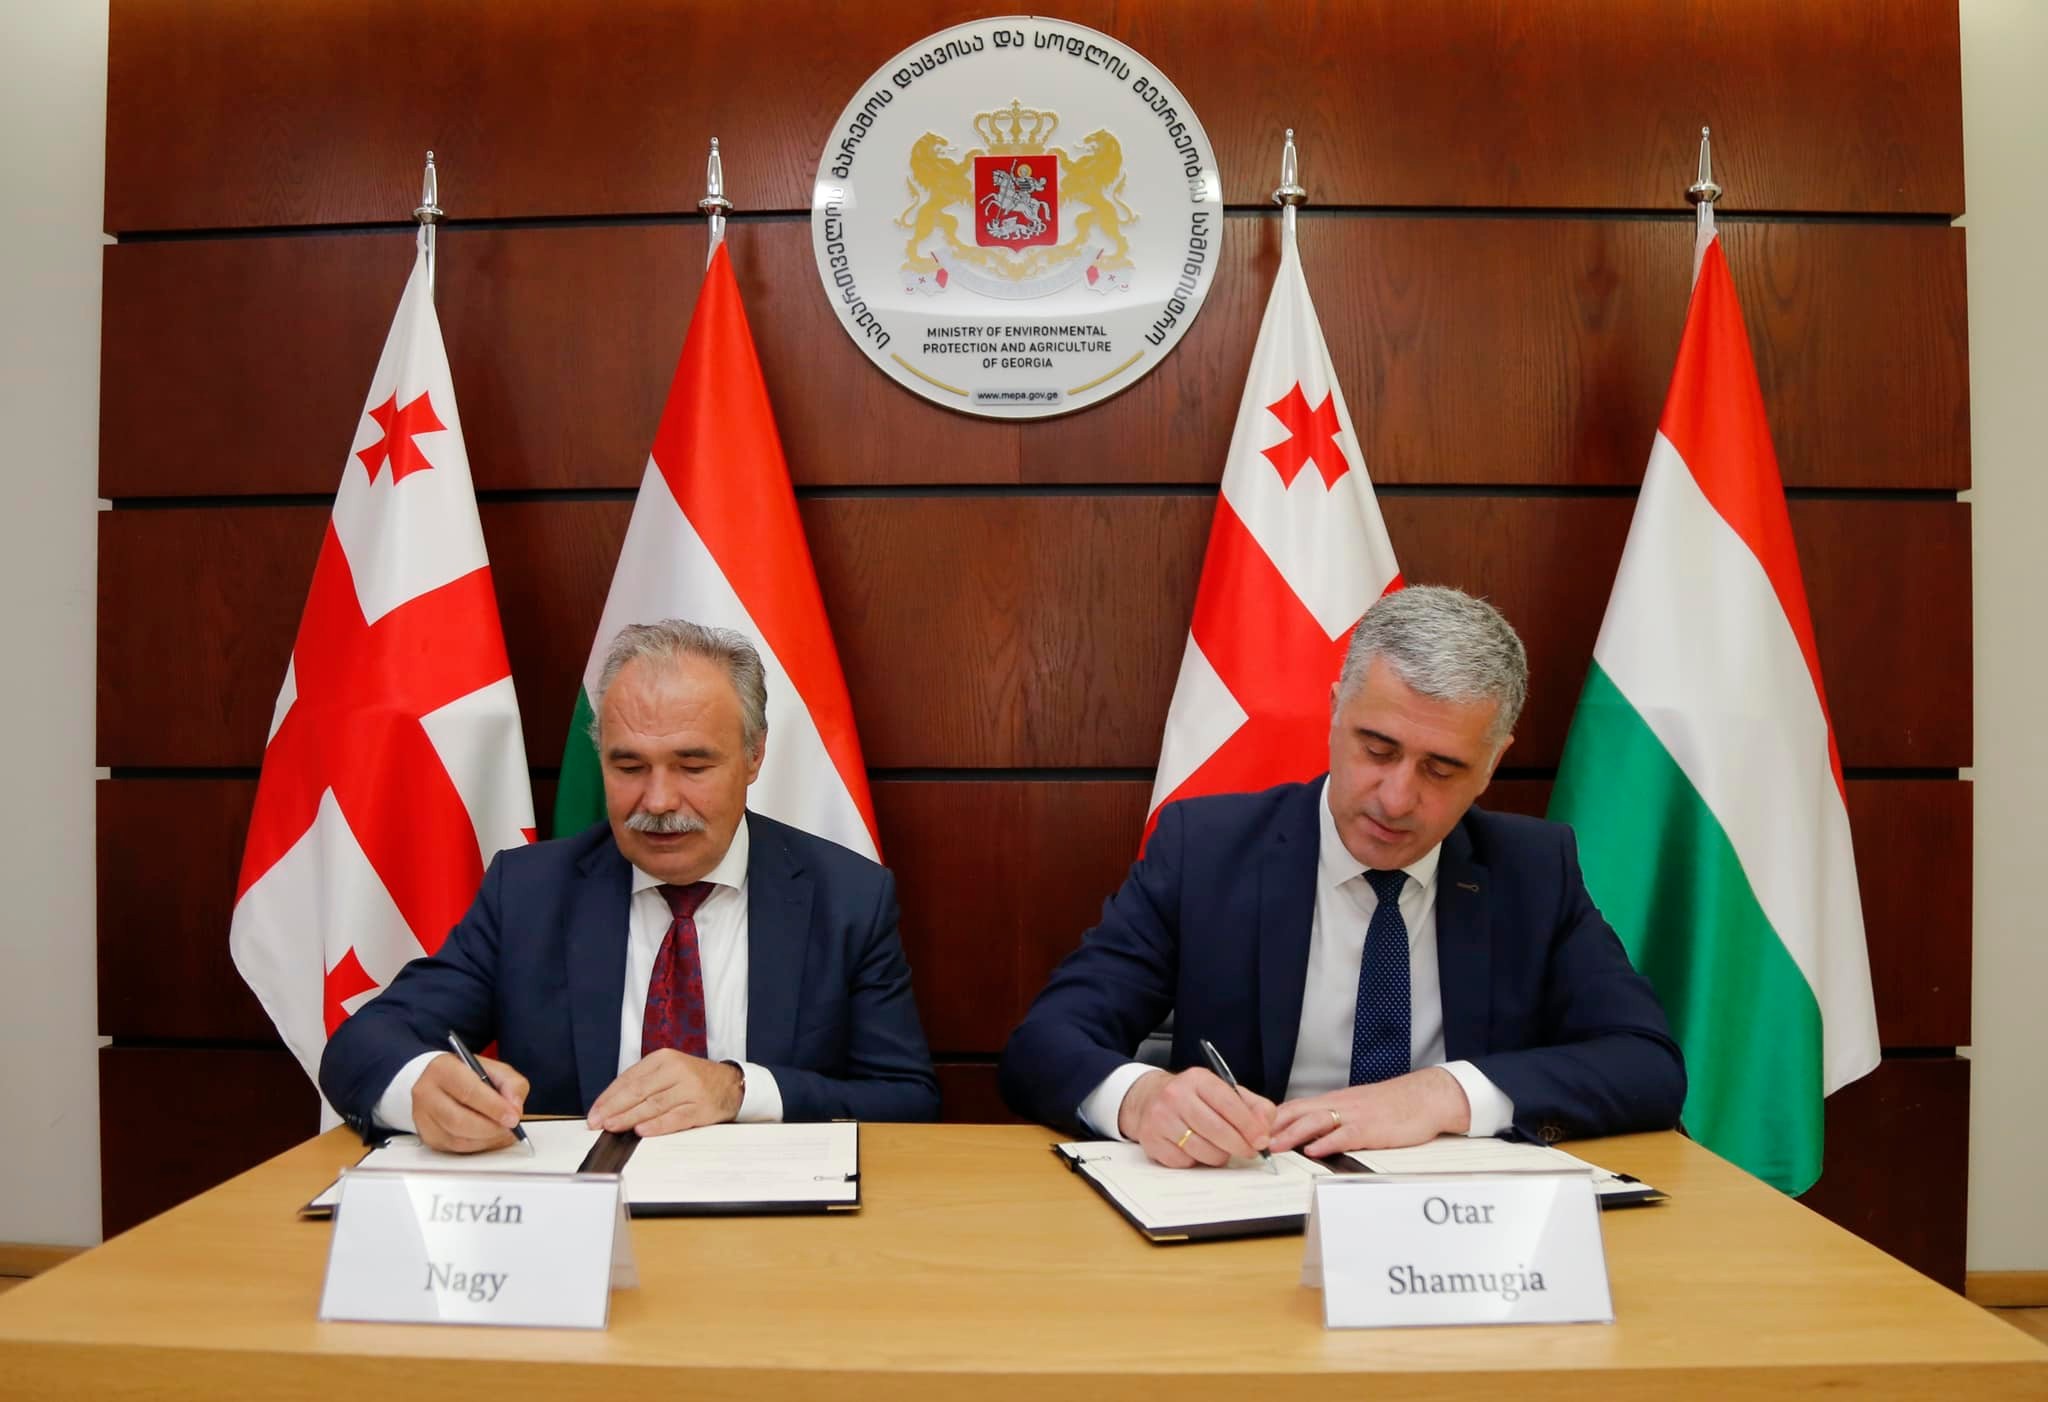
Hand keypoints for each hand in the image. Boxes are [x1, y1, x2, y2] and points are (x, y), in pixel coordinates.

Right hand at [412, 1051, 529, 1153]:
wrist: (441, 1082)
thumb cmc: (468, 1075)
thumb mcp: (494, 1069)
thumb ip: (511, 1084)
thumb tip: (514, 1109)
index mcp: (442, 1068)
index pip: (468, 1091)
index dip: (494, 1107)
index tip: (513, 1117)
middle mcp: (426, 1092)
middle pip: (459, 1120)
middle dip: (491, 1128)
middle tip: (510, 1128)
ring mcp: (423, 1117)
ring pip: (457, 1138)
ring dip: (486, 1139)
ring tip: (503, 1132)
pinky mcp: (427, 1136)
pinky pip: (455, 1148)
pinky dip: (478, 1146)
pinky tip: (490, 1137)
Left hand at [586, 1050, 742, 1136]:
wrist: (730, 1085)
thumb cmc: (692, 1080)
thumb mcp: (667, 1072)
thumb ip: (642, 1084)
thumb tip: (609, 1106)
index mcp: (663, 1058)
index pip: (629, 1078)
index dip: (608, 1097)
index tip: (594, 1112)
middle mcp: (676, 1070)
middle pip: (638, 1091)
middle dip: (614, 1108)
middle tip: (597, 1122)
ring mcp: (689, 1088)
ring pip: (653, 1105)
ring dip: (629, 1117)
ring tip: (612, 1127)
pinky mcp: (700, 1107)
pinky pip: (675, 1118)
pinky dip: (657, 1125)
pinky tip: (641, 1130)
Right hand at [1118, 1067, 1276, 1167]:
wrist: (1147, 1098)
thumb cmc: (1192, 1097)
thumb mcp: (1222, 1091)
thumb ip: (1252, 1106)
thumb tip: (1266, 1130)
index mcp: (1198, 1079)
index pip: (1229, 1104)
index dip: (1249, 1126)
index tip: (1262, 1141)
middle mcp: (1176, 1095)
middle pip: (1217, 1130)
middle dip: (1239, 1146)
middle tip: (1249, 1152)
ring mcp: (1161, 1119)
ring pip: (1203, 1150)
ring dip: (1219, 1156)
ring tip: (1219, 1148)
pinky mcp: (1152, 1141)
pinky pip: (1185, 1162)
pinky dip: (1196, 1161)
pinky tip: (1195, 1149)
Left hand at [1268, 1067, 1471, 1156]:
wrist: (1425, 1097)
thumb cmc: (1393, 1105)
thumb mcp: (1357, 1108)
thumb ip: (1334, 1118)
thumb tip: (1310, 1133)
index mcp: (1335, 1101)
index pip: (1295, 1106)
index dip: (1272, 1118)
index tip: (1252, 1128)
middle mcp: (1340, 1105)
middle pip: (1299, 1112)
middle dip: (1274, 1126)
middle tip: (1253, 1139)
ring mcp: (1355, 1116)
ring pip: (1316, 1122)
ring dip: (1292, 1134)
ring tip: (1274, 1146)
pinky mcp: (1371, 1129)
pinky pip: (1345, 1135)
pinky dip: (1328, 1143)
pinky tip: (1314, 1151)